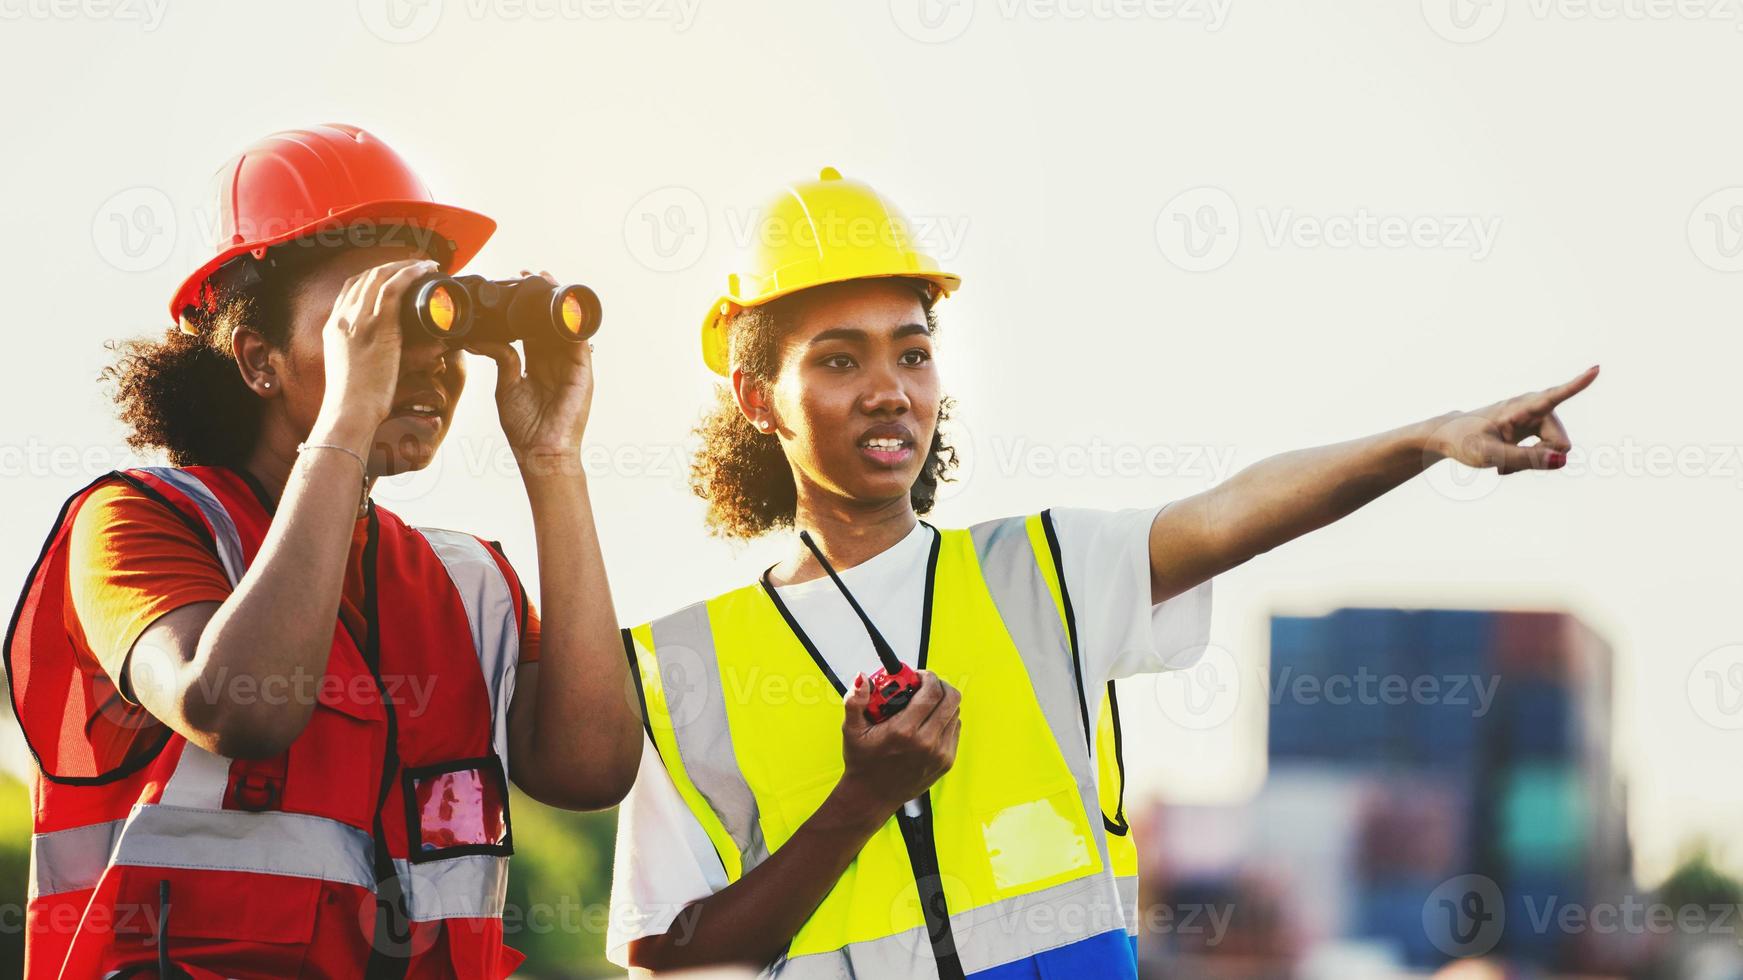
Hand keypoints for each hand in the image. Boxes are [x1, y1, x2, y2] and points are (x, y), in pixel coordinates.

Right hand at [315, 258, 437, 431]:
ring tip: (426, 265)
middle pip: (365, 276)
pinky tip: (425, 271)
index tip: (394, 274)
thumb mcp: (351, 371)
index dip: (373, 275)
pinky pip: (394, 288)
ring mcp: (358, 320)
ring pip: (381, 276)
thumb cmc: (354, 401)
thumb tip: (386, 357)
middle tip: (416, 266)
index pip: (350, 288)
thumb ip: (364, 357)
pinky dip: (410, 274)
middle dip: (392, 266)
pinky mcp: (377, 327)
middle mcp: (343, 318)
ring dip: (406, 265)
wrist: (349, 411)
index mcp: (333, 327)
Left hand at [463, 270, 594, 477]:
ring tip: (547, 280)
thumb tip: (482, 338)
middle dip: (541, 298)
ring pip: (566, 327)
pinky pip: (581, 342)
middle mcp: (556, 361)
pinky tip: (565, 307)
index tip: (516, 286)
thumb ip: (501, 359)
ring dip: (558, 303)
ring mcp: (571, 366)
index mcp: (537, 364)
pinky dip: (574, 323)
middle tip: (530, 274)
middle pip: (549, 323)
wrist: (541, 452)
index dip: (524, 308)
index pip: (532, 328)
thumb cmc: (525, 427)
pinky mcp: (583, 372)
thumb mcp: (506, 386)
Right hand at [835, 670, 960, 817]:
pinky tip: (928, 722)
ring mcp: (940, 754)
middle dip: (940, 685)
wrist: (872, 796)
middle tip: (926, 685)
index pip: (931, 693)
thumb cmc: (863, 762)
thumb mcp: (852, 729)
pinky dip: (945, 719)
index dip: (928, 677)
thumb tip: (861, 678)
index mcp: (904, 732)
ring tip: (925, 704)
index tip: (918, 676)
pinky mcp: (947, 762)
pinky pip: (955, 729)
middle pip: (951, 699)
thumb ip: (855, 700)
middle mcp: (926, 743)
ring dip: (943, 702)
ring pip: (955, 712)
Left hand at [1431, 365, 1599, 474]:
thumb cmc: (1465, 442)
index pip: (1553, 396)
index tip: (1596, 368)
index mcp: (1521, 407)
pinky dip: (1530, 461)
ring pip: (1555, 449)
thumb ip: (1524, 459)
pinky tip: (1506, 465)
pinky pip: (1547, 451)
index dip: (1577, 384)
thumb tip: (1563, 460)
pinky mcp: (1533, 426)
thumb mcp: (1489, 455)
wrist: (1448, 437)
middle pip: (1560, 442)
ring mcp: (1535, 416)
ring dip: (1534, 460)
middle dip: (1542, 458)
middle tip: (1506, 463)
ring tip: (1504, 461)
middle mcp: (1533, 407)